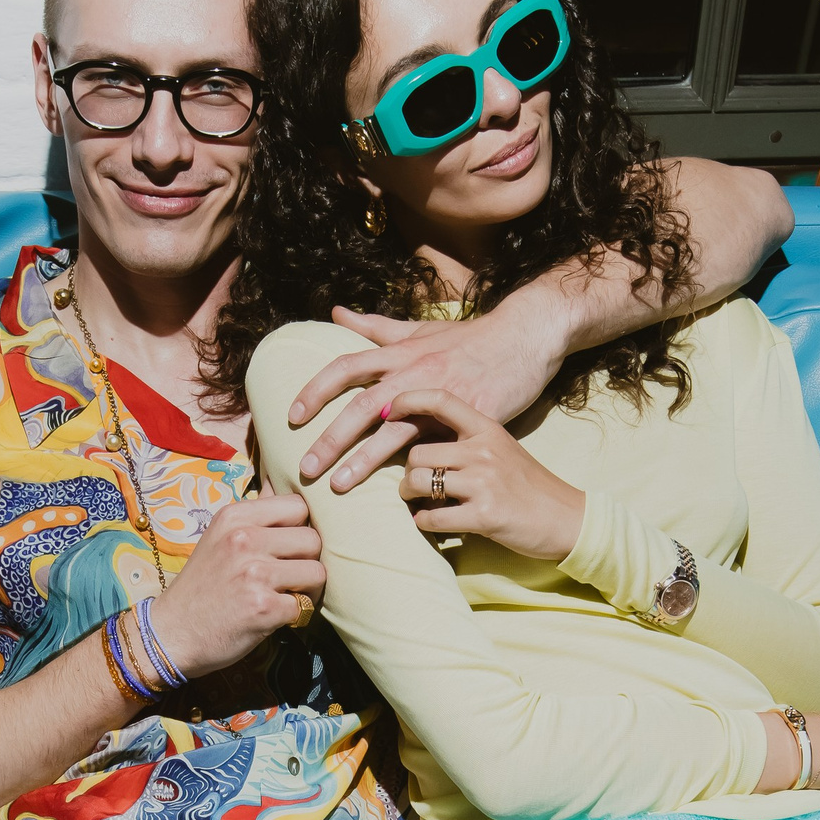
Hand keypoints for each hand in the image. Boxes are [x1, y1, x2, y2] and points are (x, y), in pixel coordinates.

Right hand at [147, 493, 326, 679]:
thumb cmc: (202, 586)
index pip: (299, 506)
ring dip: (308, 589)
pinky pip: (305, 606)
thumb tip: (281, 485)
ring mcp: (255, 573)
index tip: (288, 547)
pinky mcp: (264, 607)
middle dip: (307, 560)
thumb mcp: (220, 538)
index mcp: (235, 516)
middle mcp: (244, 539)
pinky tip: (276, 616)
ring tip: (286, 595)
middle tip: (290, 576)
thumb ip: (254, 516)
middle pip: (313, 539)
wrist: (173, 632)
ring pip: (317, 572)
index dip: (301, 528)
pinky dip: (296, 615)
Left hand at [289, 285, 573, 492]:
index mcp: (403, 354)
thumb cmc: (471, 339)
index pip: (347, 367)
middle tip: (304, 467)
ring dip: (363, 462)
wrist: (527, 339)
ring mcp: (448, 400)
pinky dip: (421, 480)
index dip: (316, 390)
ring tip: (338, 488)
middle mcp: (419, 374)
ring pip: (396, 435)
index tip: (291, 416)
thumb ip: (376, 327)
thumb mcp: (421, 330)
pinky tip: (404, 504)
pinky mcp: (477, 424)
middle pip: (364, 405)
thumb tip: (335, 314)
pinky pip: (441, 456)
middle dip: (331, 437)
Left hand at [384, 388, 585, 565]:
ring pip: (418, 482)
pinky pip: (431, 518)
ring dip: (411, 497)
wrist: (568, 519)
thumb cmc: (530, 486)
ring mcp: (483, 483)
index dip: (408, 401)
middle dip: (408, 473)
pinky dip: (424, 522)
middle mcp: (483, 451)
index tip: (388, 411)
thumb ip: (469, 440)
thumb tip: (423, 440)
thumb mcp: (502, 449)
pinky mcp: (484, 516)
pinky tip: (432, 522)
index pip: (441, 400)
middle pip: (417, 453)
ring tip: (420, 503)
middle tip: (414, 485)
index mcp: (488, 429)